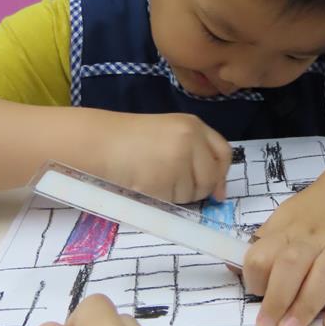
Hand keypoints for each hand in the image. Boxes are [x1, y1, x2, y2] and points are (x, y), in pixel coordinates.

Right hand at [99, 111, 231, 202]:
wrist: (101, 142)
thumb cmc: (130, 139)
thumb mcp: (169, 134)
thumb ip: (196, 153)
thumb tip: (219, 192)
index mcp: (193, 125)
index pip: (224, 152)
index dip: (222, 173)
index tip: (217, 189)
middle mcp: (190, 139)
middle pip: (210, 177)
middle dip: (197, 188)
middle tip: (171, 181)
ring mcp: (178, 159)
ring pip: (192, 193)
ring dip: (176, 194)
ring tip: (153, 176)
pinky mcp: (164, 179)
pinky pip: (173, 200)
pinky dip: (162, 198)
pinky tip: (146, 183)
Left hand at [243, 172, 324, 325]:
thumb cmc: (317, 211)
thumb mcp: (285, 218)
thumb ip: (264, 244)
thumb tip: (233, 268)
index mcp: (288, 229)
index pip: (263, 252)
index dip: (254, 276)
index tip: (254, 294)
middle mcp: (314, 237)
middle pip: (292, 265)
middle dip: (277, 298)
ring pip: (324, 274)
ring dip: (306, 305)